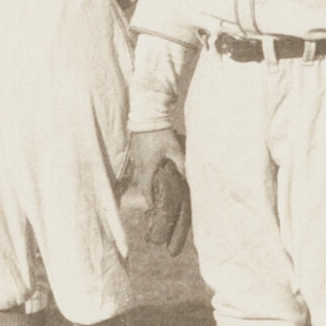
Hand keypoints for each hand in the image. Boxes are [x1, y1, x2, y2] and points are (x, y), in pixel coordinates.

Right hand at [131, 128, 188, 254]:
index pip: (146, 191)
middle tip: (155, 203)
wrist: (147, 115)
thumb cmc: (160, 134)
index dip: (150, 202)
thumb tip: (189, 178)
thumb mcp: (174, 149)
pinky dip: (145, 172)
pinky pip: (140, 166)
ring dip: (147, 183)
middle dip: (148, 195)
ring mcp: (136, 157)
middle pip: (142, 185)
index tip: (154, 210)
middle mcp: (139, 165)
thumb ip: (182, 164)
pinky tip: (153, 170)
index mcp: (147, 169)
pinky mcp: (136, 150)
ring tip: (155, 188)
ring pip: (141, 175)